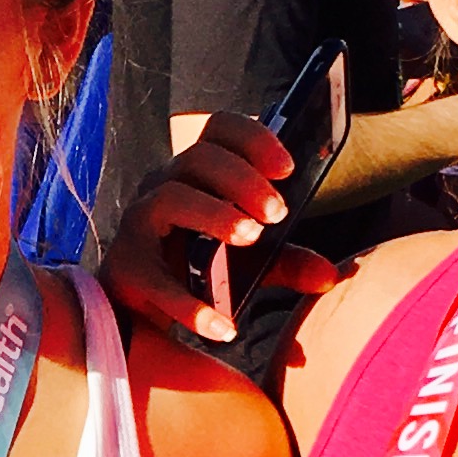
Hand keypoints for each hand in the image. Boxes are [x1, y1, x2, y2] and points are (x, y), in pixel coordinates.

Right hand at [98, 113, 342, 346]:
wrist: (137, 312)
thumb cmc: (195, 269)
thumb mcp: (248, 262)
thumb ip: (288, 262)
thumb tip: (330, 277)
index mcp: (194, 173)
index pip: (219, 130)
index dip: (253, 138)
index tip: (288, 168)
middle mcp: (162, 186)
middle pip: (199, 158)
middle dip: (243, 180)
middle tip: (278, 212)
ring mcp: (139, 225)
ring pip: (171, 198)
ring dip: (216, 214)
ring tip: (251, 238)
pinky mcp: (127, 269)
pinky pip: (158, 282)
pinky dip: (192, 305)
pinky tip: (224, 326)